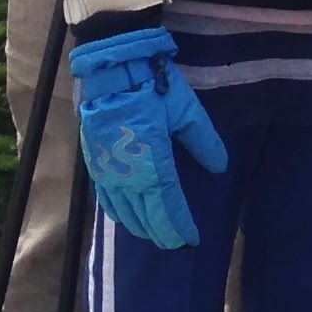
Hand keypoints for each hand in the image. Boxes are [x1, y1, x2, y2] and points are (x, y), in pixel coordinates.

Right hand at [68, 27, 227, 250]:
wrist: (109, 69)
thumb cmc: (151, 87)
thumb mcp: (186, 111)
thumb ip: (204, 141)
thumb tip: (218, 167)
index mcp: (152, 168)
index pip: (167, 210)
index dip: (179, 228)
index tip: (191, 240)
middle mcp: (127, 177)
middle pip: (144, 217)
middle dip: (161, 233)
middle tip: (175, 242)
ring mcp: (106, 172)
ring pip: (123, 212)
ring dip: (139, 226)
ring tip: (153, 233)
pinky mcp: (93, 161)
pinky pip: (105, 197)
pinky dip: (117, 211)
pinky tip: (123, 215)